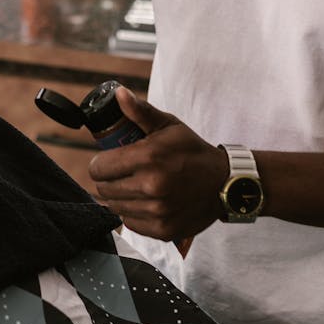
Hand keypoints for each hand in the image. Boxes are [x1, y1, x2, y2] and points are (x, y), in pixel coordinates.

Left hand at [88, 87, 228, 241]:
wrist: (224, 183)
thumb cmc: (192, 151)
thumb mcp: (168, 126)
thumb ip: (140, 112)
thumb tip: (118, 94)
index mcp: (148, 157)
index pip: (99, 168)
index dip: (100, 164)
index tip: (108, 161)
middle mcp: (151, 186)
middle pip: (104, 190)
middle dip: (108, 180)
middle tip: (122, 173)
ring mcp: (158, 211)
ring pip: (115, 208)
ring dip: (120, 198)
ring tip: (135, 186)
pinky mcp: (163, 230)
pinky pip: (131, 223)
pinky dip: (134, 213)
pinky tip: (146, 202)